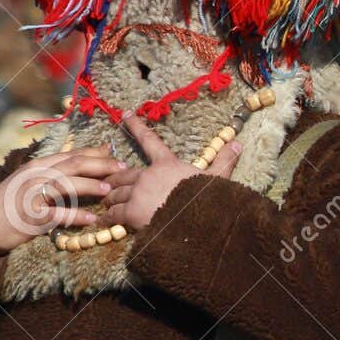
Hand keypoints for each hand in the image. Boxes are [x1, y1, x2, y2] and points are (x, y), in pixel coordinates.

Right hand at [0, 145, 122, 273]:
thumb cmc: (11, 205)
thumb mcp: (30, 183)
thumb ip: (52, 174)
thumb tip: (79, 166)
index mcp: (37, 166)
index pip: (71, 154)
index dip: (95, 152)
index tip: (115, 152)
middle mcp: (35, 176)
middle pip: (72, 164)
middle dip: (100, 164)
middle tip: (121, 168)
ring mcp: (32, 195)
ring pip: (65, 184)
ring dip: (89, 186)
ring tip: (108, 190)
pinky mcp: (31, 216)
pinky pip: (57, 214)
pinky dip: (76, 215)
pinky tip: (92, 219)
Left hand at [102, 116, 240, 231]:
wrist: (198, 224)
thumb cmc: (207, 200)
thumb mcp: (217, 178)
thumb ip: (224, 161)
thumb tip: (237, 143)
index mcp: (167, 164)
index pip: (149, 141)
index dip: (136, 127)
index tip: (124, 115)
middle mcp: (148, 176)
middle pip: (124, 174)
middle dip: (116, 178)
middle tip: (108, 182)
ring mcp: (137, 194)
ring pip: (116, 192)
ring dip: (110, 197)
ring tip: (104, 201)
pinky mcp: (131, 213)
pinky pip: (114, 213)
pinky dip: (108, 217)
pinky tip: (102, 221)